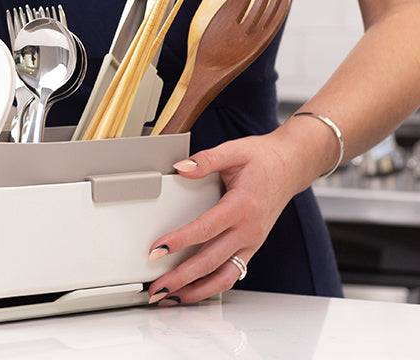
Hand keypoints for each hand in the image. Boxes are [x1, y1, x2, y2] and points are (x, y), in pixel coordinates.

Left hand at [145, 133, 301, 305]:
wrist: (290, 167)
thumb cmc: (263, 159)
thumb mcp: (234, 150)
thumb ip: (206, 160)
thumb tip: (181, 168)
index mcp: (242, 206)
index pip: (205, 229)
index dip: (179, 241)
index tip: (157, 250)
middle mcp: (248, 230)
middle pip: (211, 261)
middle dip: (182, 277)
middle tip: (157, 287)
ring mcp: (251, 242)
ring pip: (224, 277)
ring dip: (196, 290)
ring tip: (171, 297)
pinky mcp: (251, 247)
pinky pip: (232, 274)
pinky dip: (212, 286)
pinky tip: (193, 290)